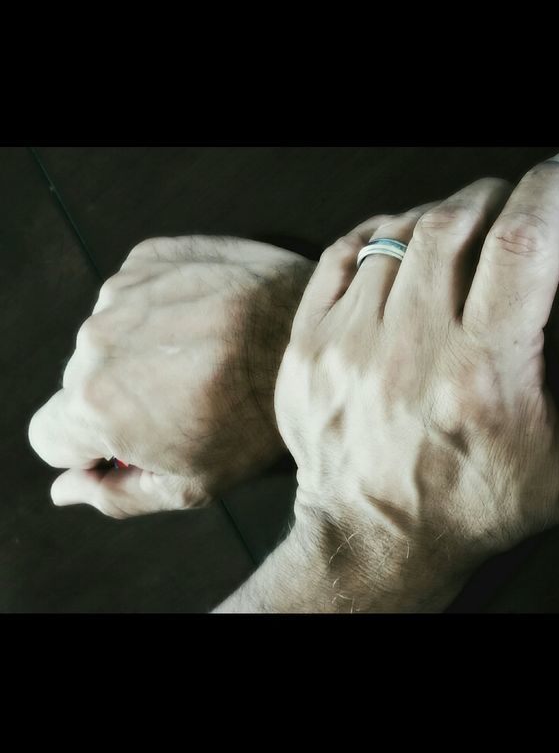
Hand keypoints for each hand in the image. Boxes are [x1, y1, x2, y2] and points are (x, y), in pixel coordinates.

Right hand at [28, 237, 312, 516]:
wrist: (314, 339)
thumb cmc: (259, 422)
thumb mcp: (192, 484)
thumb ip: (116, 496)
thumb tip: (64, 490)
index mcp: (96, 405)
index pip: (50, 436)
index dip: (88, 448)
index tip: (131, 442)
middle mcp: (95, 342)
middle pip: (80, 384)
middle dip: (119, 397)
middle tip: (184, 400)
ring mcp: (122, 292)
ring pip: (108, 335)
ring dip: (140, 348)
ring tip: (203, 359)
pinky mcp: (151, 256)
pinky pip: (135, 293)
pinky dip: (161, 308)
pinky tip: (208, 324)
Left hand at [271, 153, 558, 611]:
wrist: (376, 541)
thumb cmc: (482, 504)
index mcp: (482, 377)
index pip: (521, 244)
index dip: (550, 190)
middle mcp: (409, 352)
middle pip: (454, 221)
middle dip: (496, 195)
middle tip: (516, 205)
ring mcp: (349, 345)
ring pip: (398, 233)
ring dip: (441, 215)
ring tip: (467, 234)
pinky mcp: (308, 346)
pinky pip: (344, 252)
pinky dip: (383, 234)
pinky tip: (408, 250)